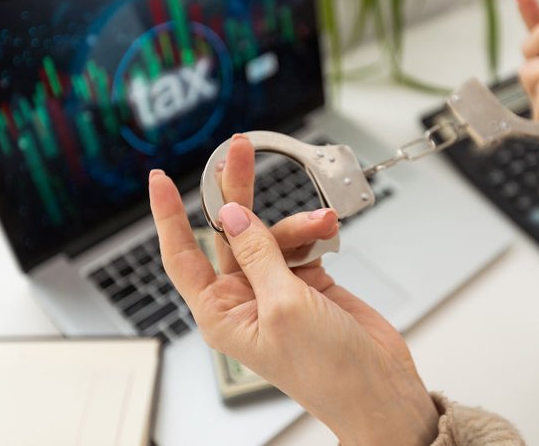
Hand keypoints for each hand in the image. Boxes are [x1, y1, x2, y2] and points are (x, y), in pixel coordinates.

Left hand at [148, 135, 437, 445]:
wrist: (378, 386)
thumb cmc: (326, 370)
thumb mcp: (284, 305)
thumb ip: (257, 254)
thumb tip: (230, 215)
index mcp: (222, 313)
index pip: (182, 256)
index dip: (168, 216)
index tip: (160, 180)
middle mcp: (244, 299)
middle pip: (230, 233)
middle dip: (236, 194)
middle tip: (239, 152)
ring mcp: (276, 289)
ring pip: (272, 235)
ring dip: (297, 224)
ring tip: (322, 224)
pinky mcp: (306, 283)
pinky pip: (301, 242)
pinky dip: (313, 233)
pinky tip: (327, 232)